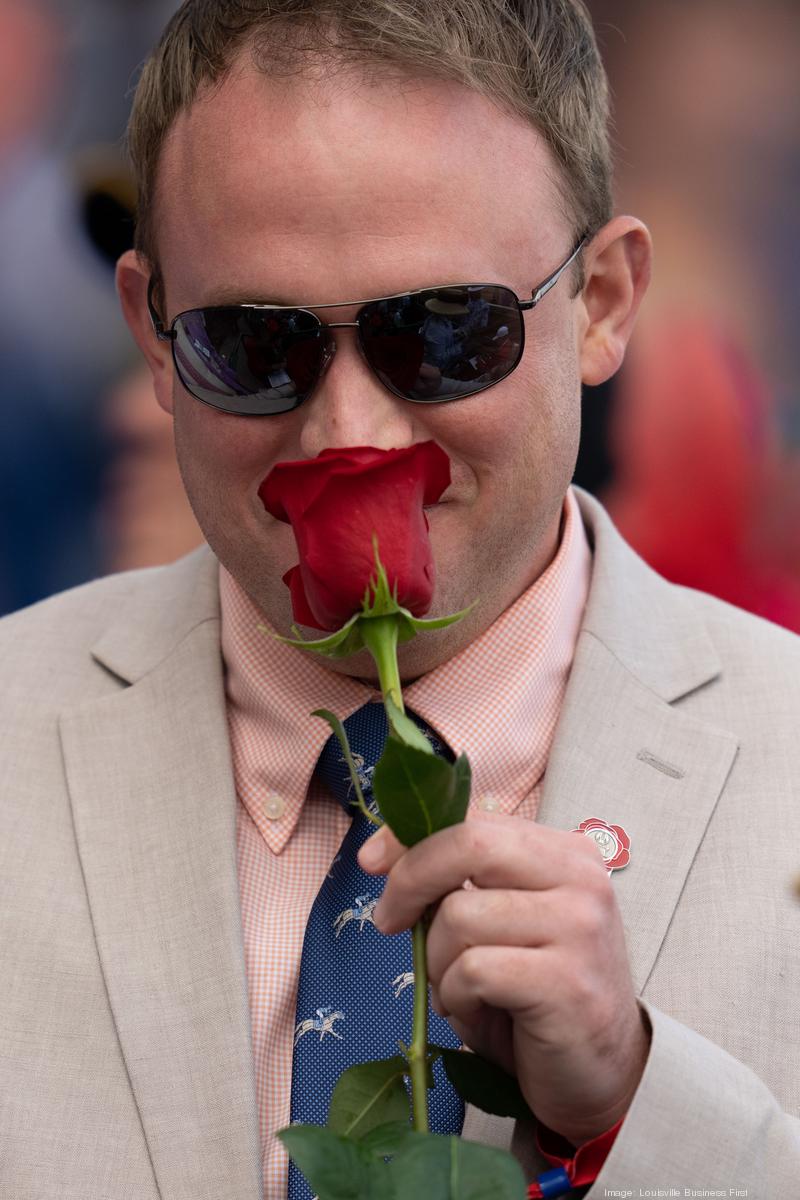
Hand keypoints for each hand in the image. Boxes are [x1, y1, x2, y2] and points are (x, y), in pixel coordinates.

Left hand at [358, 813, 650, 1145]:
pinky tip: (480, 1011)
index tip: (372, 860)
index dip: (411, 835)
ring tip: (462, 989)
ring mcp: (580, 928)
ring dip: (438, 961)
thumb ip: (463, 881)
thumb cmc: (536, 993)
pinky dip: (457, 997)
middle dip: (411, 879)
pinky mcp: (567, 983)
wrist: (603, 1072)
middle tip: (389, 921)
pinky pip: (473, 971)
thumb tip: (384, 855)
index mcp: (565, 851)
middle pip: (468, 844)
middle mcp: (581, 877)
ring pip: (459, 916)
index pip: (474, 818)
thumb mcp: (501, 922)